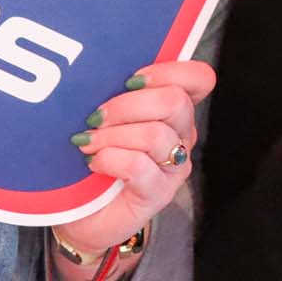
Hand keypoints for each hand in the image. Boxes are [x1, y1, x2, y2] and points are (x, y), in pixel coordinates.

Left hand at [58, 59, 214, 255]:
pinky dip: (110, 158)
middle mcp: (182, 135)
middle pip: (175, 101)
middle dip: (127, 105)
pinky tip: (93, 162)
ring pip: (155, 134)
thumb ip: (114, 91)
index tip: (131, 80)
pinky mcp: (159, 193)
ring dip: (113, 135)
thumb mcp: (105, 115)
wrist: (82, 213)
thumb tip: (98, 67)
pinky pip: (139, 166)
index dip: (169, 71)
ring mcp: (174, 166)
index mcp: (174, 109)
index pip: (199, 78)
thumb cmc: (93, 154)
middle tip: (96, 117)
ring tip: (89, 143)